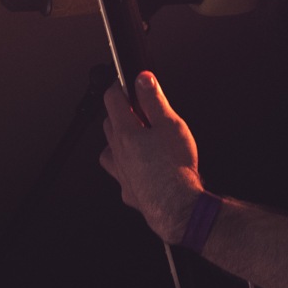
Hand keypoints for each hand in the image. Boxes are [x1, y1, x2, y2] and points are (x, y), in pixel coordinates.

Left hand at [98, 71, 202, 243]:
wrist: (178, 208)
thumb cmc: (175, 168)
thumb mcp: (170, 124)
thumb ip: (154, 100)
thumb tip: (142, 79)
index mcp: (126, 132)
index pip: (112, 100)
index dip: (119, 87)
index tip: (127, 83)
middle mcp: (118, 152)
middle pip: (109, 124)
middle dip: (120, 113)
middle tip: (139, 110)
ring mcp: (121, 173)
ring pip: (109, 151)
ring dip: (119, 141)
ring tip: (138, 139)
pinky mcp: (128, 191)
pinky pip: (121, 174)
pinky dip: (127, 167)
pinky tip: (141, 168)